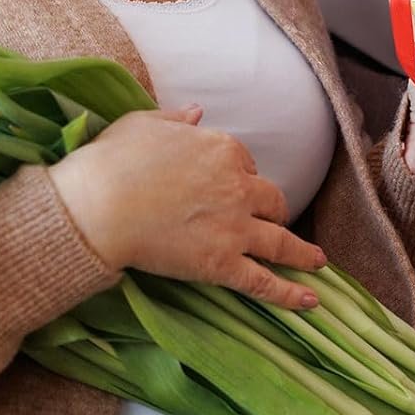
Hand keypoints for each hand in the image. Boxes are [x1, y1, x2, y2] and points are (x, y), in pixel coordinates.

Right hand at [51, 104, 327, 310]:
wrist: (97, 206)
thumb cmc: (113, 162)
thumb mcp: (145, 124)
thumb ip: (177, 119)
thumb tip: (197, 112)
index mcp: (223, 149)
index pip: (246, 164)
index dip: (239, 177)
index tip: (230, 186)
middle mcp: (238, 186)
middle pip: (270, 200)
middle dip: (273, 211)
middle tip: (275, 222)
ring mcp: (234, 227)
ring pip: (280, 241)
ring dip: (302, 253)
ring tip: (317, 263)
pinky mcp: (222, 264)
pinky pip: (264, 281)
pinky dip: (289, 294)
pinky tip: (310, 302)